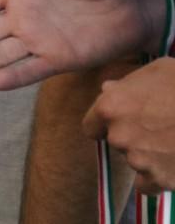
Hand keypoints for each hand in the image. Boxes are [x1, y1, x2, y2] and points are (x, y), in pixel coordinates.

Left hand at [83, 58, 174, 193]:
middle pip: (117, 143)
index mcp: (110, 107)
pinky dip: (157, 178)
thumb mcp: (154, 71)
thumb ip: (127, 83)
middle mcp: (119, 136)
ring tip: (171, 142)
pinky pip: (148, 185)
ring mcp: (139, 160)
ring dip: (148, 155)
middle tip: (159, 127)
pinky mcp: (161, 179)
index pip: (92, 126)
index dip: (105, 124)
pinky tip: (171, 164)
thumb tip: (107, 89)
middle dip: (133, 136)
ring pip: (136, 161)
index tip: (121, 123)